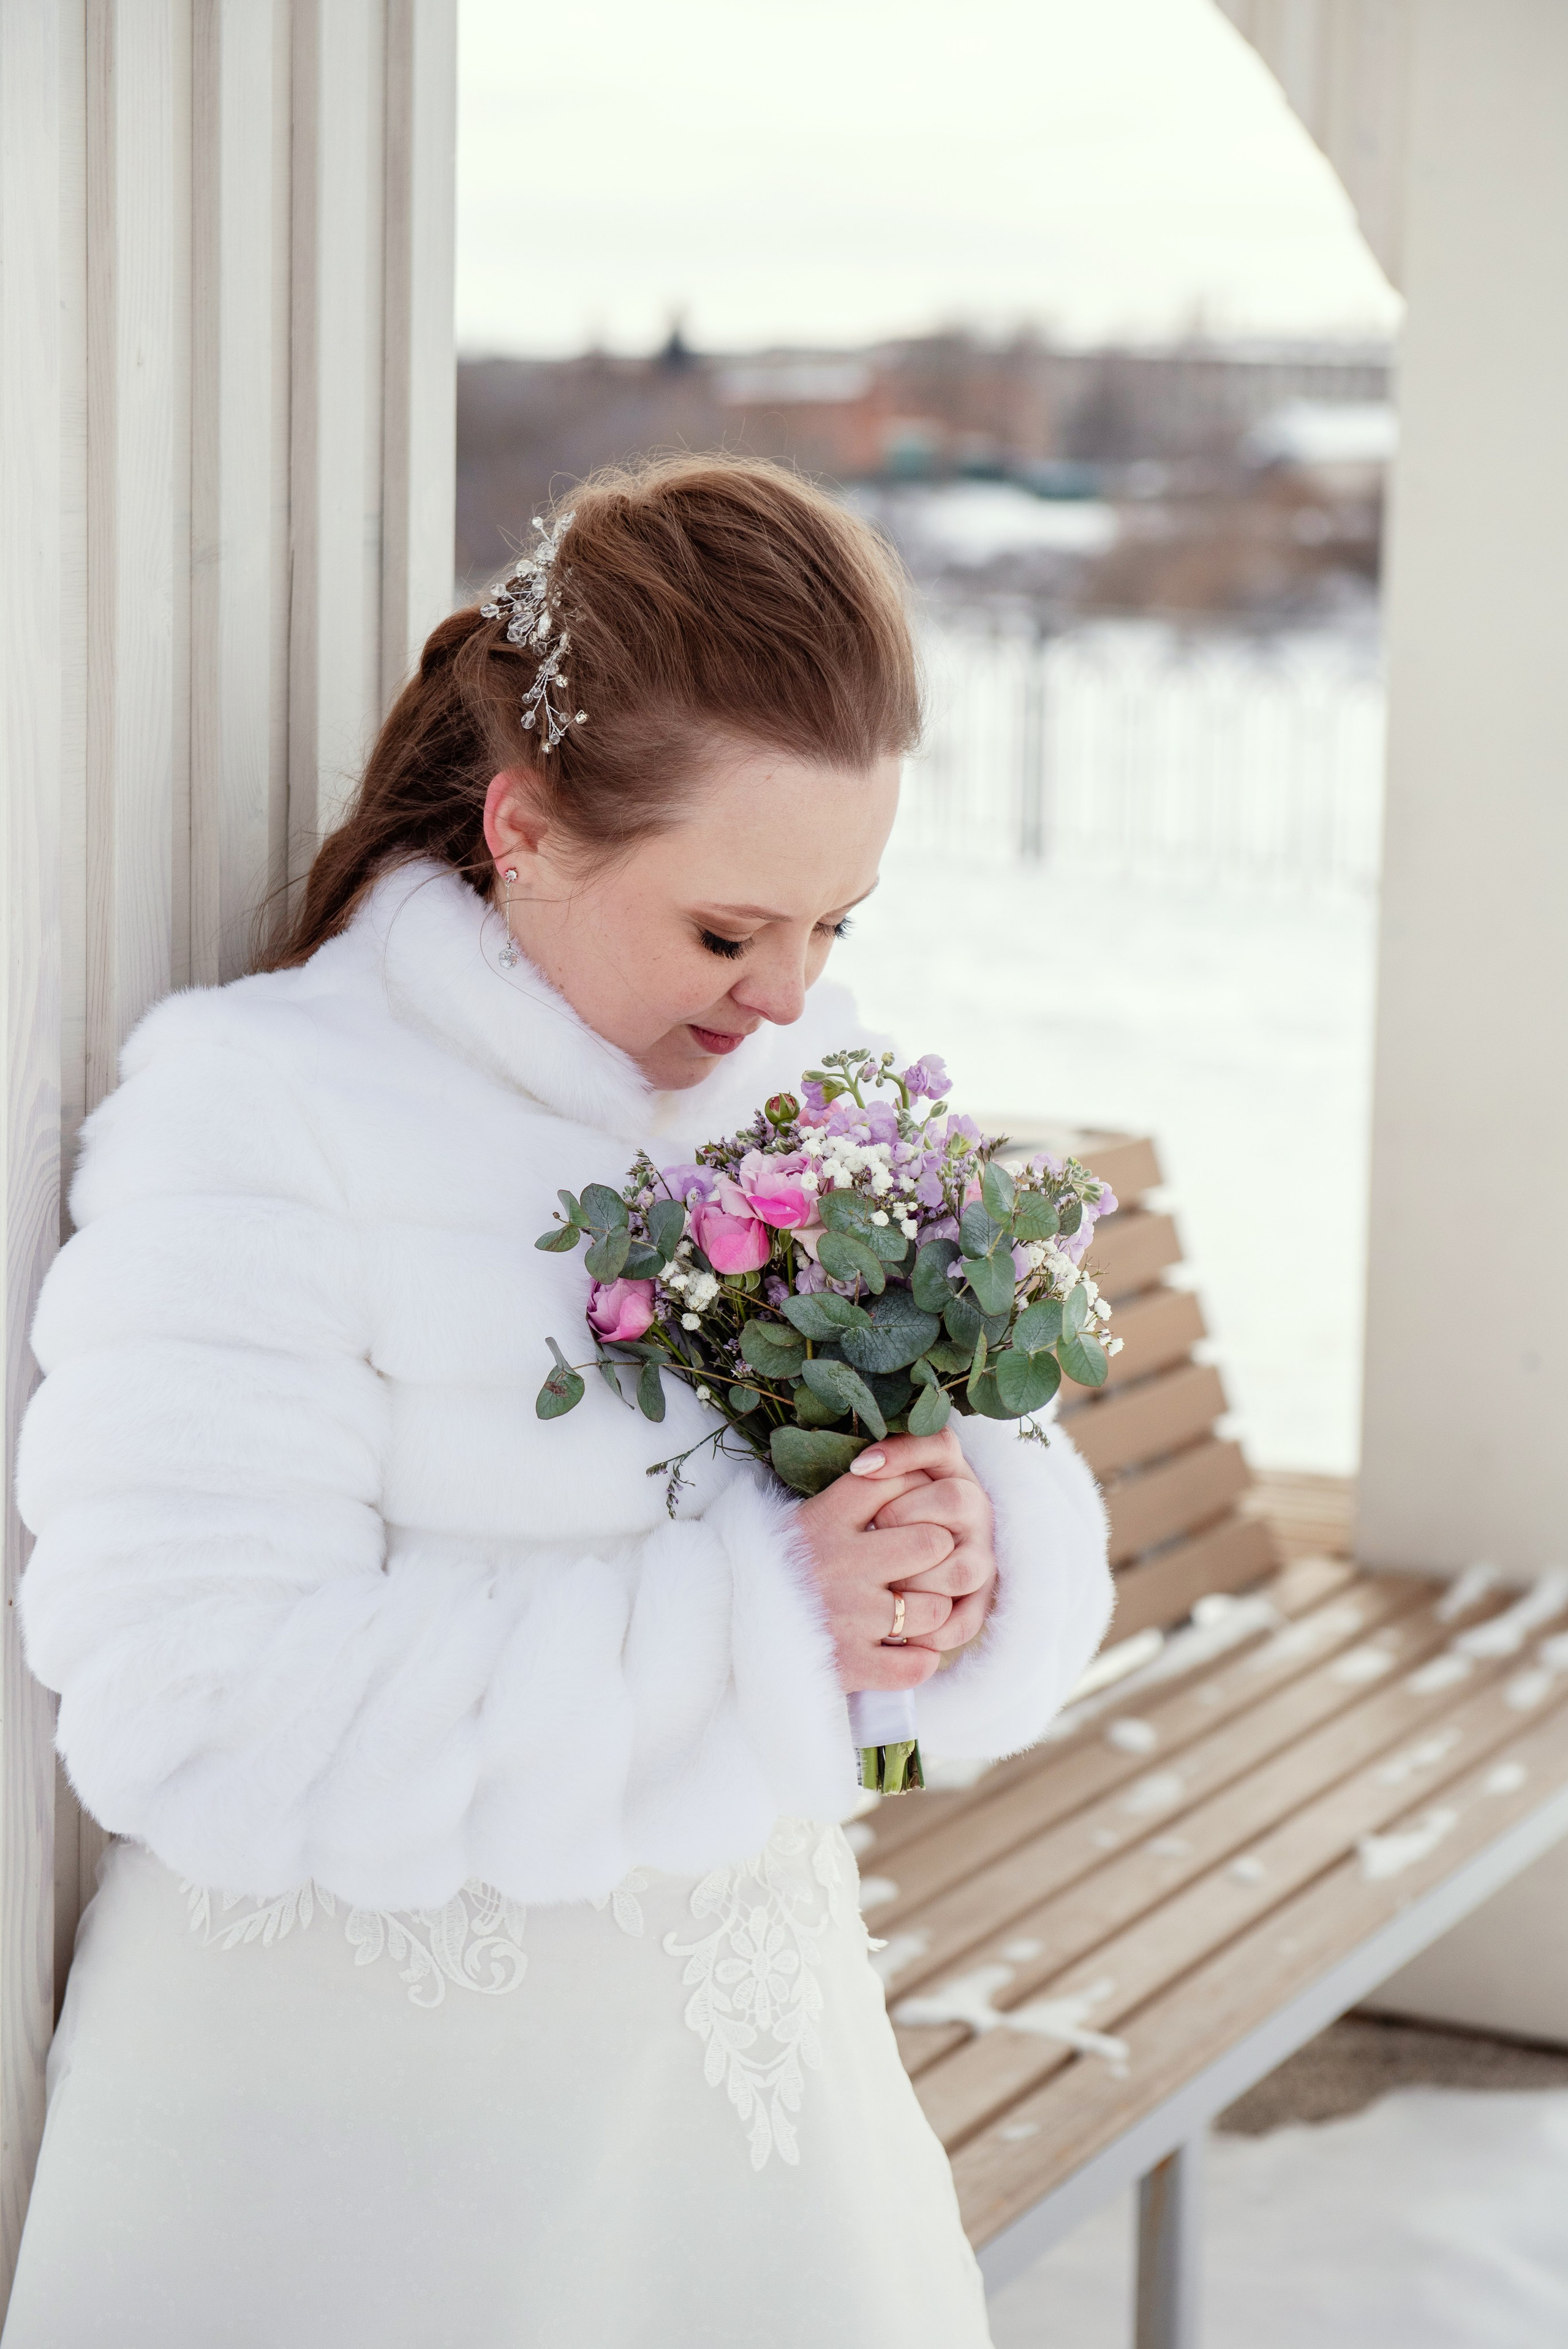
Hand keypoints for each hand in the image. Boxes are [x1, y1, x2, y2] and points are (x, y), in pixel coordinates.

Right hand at [793, 1457, 956, 1692]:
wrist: (720, 1626)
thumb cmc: (770, 1567)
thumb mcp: (798, 1519)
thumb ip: (848, 1498)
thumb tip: (897, 1471)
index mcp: (825, 1520)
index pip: (897, 1482)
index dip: (917, 1491)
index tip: (913, 1507)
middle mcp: (841, 1564)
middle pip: (932, 1541)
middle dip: (937, 1551)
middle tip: (925, 1562)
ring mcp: (848, 1617)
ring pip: (935, 1608)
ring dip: (933, 1610)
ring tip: (916, 1610)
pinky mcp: (849, 1665)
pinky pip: (916, 1666)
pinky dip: (920, 1662)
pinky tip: (909, 1651)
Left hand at [857, 1430, 997, 1656]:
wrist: (896, 1578)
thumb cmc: (875, 1528)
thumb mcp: (873, 1491)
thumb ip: (875, 1472)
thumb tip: (862, 1467)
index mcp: (952, 1475)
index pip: (941, 1445)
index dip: (902, 1454)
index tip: (858, 1468)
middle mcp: (975, 1512)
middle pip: (956, 1499)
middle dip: (904, 1514)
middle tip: (872, 1529)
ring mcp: (981, 1559)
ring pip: (963, 1567)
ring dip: (917, 1579)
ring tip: (883, 1583)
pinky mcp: (979, 1605)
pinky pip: (963, 1622)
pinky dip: (931, 1631)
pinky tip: (900, 1631)